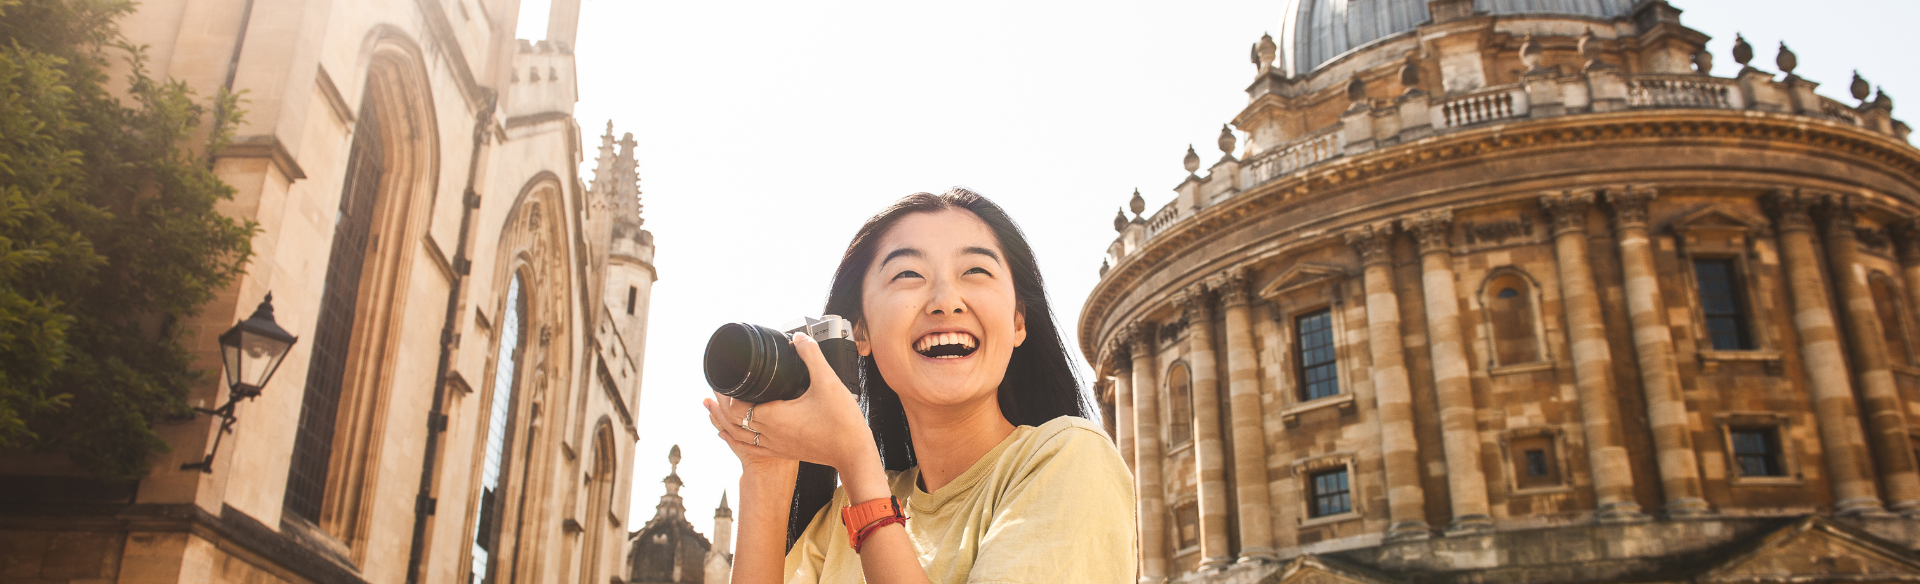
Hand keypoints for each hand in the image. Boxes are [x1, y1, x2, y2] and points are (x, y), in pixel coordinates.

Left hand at [702, 333, 881, 474]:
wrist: (853, 453)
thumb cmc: (842, 422)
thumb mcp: (828, 382)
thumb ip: (812, 356)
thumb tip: (798, 338)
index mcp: (774, 417)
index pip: (736, 407)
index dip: (725, 394)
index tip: (722, 380)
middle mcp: (770, 434)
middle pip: (732, 421)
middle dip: (721, 405)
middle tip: (715, 389)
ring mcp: (776, 446)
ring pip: (739, 436)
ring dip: (723, 422)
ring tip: (711, 410)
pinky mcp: (784, 451)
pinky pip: (750, 448)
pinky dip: (736, 439)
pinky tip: (731, 434)